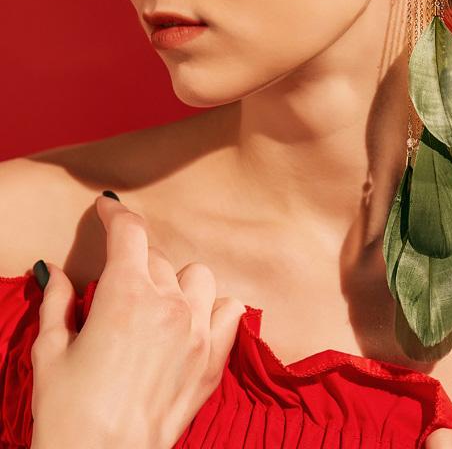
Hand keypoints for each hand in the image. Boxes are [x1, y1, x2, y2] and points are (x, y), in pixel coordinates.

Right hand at [30, 194, 246, 448]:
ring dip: (175, 281)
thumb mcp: (51, 351)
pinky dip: (214, 307)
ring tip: (154, 304)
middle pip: (157, 256)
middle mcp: (169, 304)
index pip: (130, 232)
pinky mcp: (214, 359)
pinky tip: (193, 320)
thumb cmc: (69, 413)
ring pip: (196, 276)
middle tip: (116, 284)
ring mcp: (198, 331)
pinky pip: (230, 310)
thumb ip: (59, 303)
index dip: (117, 212)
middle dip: (134, 262)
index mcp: (126, 294)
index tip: (108, 208)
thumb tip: (58, 274)